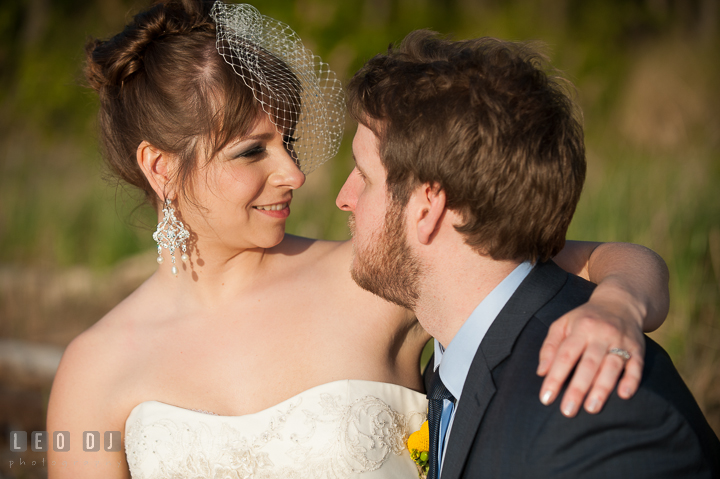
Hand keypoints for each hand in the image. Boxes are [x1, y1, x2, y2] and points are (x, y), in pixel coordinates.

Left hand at [536, 290, 645, 416]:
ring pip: (612, 366)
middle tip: (568, 410)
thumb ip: (550, 347)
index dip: (555, 377)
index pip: (565, 355)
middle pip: (588, 364)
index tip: (546, 398)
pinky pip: (636, 365)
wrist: (620, 302)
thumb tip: (541, 372)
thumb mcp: (562, 324)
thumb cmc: (584, 319)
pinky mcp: (638, 349)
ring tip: (592, 408)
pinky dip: (631, 380)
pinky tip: (624, 395)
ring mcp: (621, 341)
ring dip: (602, 388)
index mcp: (580, 328)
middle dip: (578, 388)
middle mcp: (601, 334)